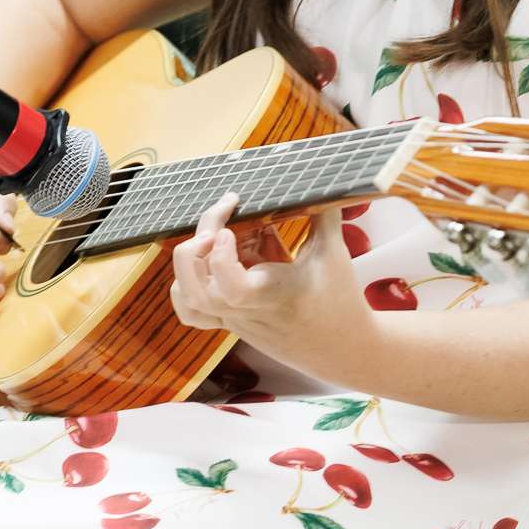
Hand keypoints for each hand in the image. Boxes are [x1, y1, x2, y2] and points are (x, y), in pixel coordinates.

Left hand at [170, 194, 373, 378]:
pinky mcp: (231, 321)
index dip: (221, 259)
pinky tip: (206, 259)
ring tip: (208, 237)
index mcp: (277, 294)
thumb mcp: (335, 253)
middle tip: (217, 222)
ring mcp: (236, 319)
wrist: (342, 350)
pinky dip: (186, 283)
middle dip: (192, 251)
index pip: (234, 289)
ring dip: (187, 266)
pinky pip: (193, 310)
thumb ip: (323, 213)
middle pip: (198, 293)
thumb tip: (320, 178)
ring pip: (189, 303)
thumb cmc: (340, 301)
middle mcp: (250, 310)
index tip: (228, 229)